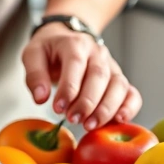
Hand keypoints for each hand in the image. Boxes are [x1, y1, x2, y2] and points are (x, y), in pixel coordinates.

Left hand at [22, 24, 140, 129]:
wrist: (65, 38)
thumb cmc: (49, 50)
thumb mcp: (32, 55)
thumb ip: (35, 75)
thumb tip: (41, 99)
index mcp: (75, 44)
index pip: (76, 64)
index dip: (68, 88)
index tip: (58, 108)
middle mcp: (97, 53)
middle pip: (99, 76)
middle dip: (87, 102)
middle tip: (73, 120)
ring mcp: (111, 66)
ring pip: (118, 86)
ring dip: (106, 108)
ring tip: (90, 125)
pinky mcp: (118, 79)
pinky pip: (131, 93)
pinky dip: (129, 108)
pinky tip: (119, 120)